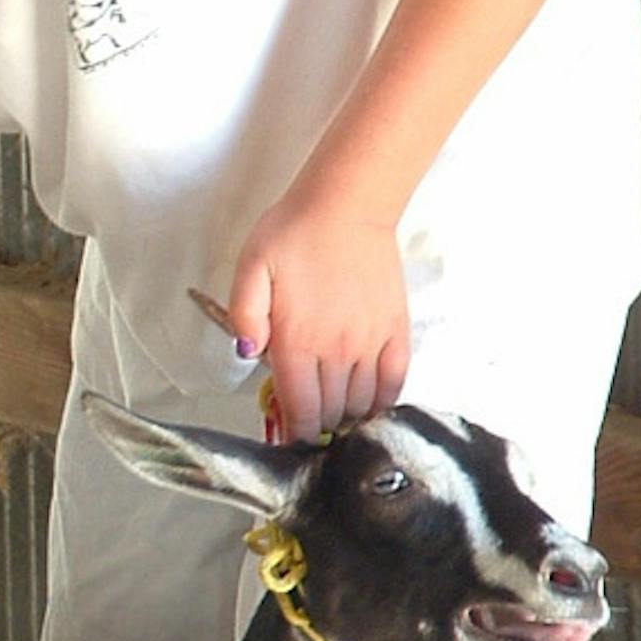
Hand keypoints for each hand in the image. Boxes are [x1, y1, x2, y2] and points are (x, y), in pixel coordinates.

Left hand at [226, 193, 410, 446]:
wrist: (347, 205)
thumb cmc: (293, 233)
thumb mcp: (251, 268)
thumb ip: (243, 315)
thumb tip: (246, 354)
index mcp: (298, 341)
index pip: (299, 411)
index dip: (293, 434)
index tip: (287, 436)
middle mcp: (338, 350)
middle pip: (329, 414)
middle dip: (315, 427)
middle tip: (306, 422)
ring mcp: (371, 342)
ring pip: (361, 405)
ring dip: (346, 417)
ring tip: (332, 414)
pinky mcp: (396, 331)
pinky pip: (394, 383)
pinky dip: (382, 402)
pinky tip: (369, 404)